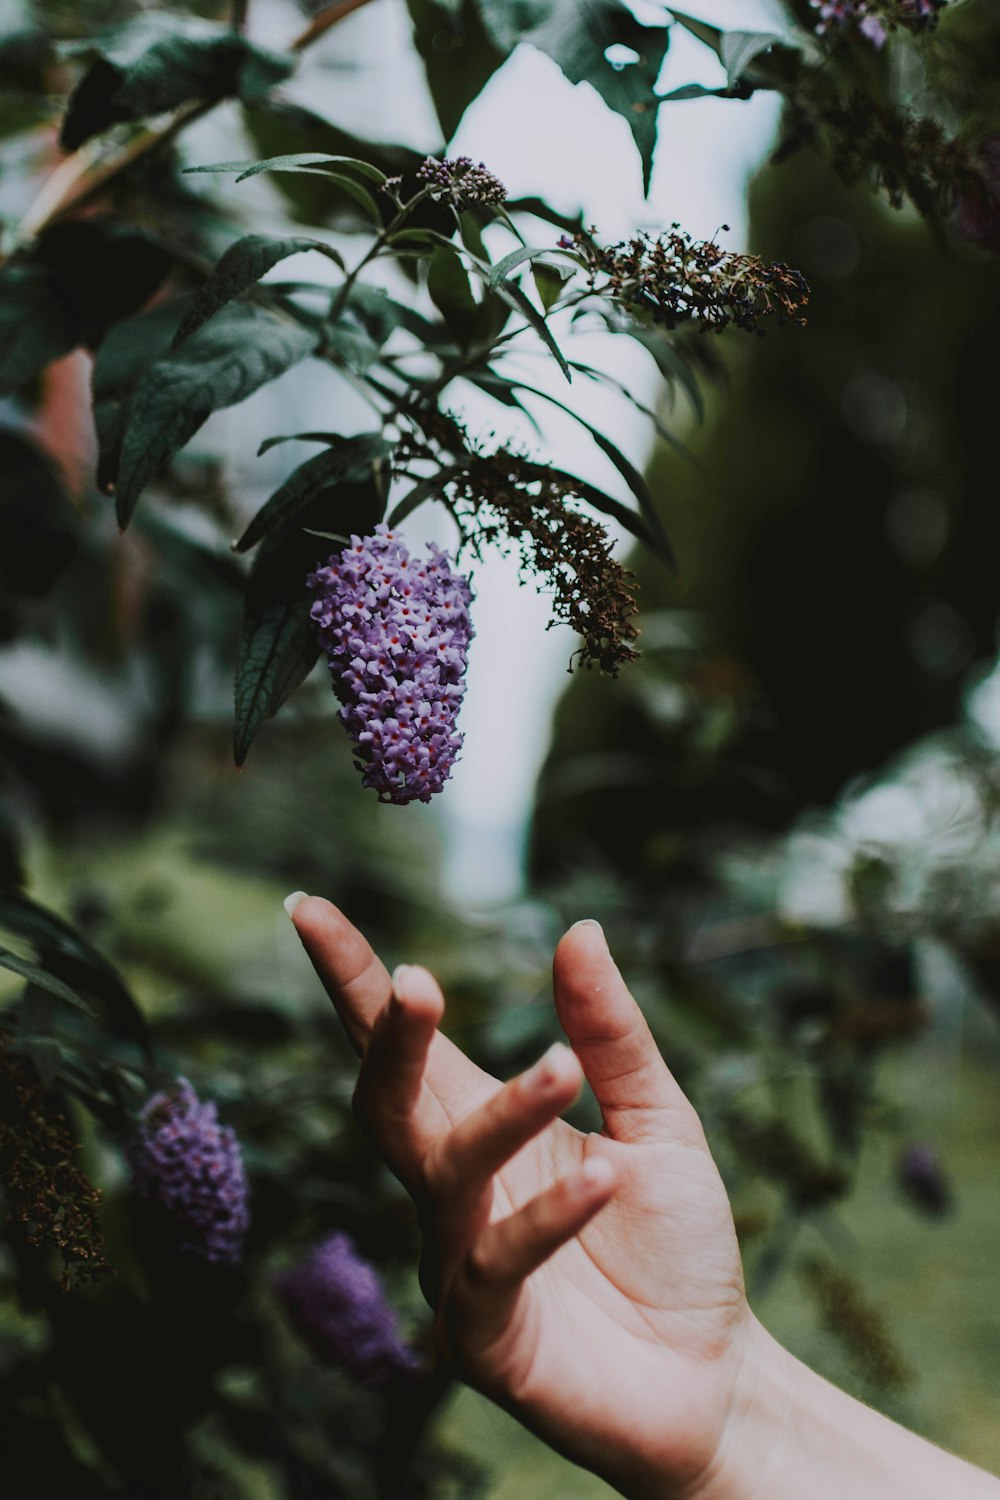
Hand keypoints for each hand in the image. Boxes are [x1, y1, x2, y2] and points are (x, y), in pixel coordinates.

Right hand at [290, 897, 754, 1498]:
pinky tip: (602, 1176)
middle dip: (390, 1042)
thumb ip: (611, 1035)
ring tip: (561, 1070)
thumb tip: (578, 927)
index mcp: (478, 1125)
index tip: (308, 908)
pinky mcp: (485, 1338)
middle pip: (388, 1105)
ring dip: (500, 1116)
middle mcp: (451, 1189)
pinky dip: (545, 1217)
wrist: (713, 1377)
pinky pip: (496, 1264)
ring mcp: (457, 1263)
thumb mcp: (659, 1120)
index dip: (353, 979)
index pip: (400, 1044)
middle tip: (419, 985)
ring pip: (443, 1175)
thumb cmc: (672, 1244)